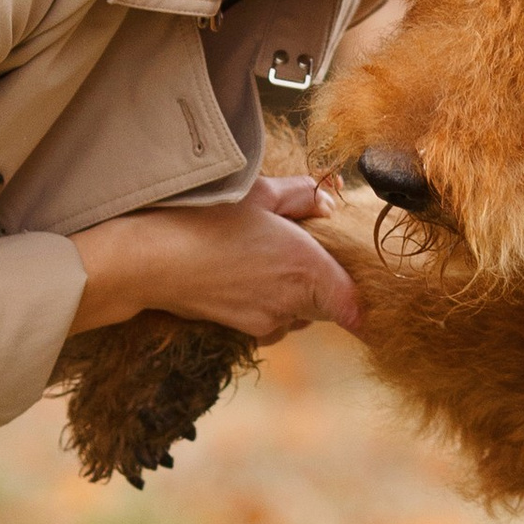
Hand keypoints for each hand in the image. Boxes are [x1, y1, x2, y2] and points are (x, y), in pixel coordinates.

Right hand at [70, 182, 361, 341]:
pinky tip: (244, 275)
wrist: (150, 261)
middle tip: (303, 247)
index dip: (368, 307)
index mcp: (307, 269)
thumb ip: (303, 196)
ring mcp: (268, 321)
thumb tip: (329, 202)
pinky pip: (274, 320)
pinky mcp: (244, 330)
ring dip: (295, 291)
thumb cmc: (203, 220)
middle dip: (324, 280)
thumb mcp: (258, 193)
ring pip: (301, 312)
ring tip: (265, 257)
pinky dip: (270, 302)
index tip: (373, 299)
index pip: (357, 309)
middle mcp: (293, 304)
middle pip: (330, 303)